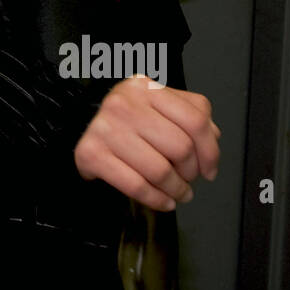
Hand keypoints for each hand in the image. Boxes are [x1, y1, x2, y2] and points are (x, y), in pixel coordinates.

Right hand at [73, 75, 221, 209]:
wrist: (77, 125)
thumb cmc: (126, 121)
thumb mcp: (158, 107)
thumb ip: (190, 116)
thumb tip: (212, 139)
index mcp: (146, 87)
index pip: (195, 119)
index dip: (210, 151)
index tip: (209, 170)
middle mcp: (123, 103)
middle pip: (180, 147)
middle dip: (190, 173)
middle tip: (187, 180)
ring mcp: (105, 127)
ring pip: (160, 170)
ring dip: (176, 190)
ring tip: (177, 193)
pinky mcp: (90, 152)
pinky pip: (136, 186)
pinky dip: (156, 200)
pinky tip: (162, 201)